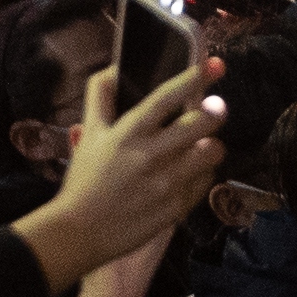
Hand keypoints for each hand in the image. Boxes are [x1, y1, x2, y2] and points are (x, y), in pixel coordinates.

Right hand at [15, 56, 223, 291]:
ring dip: (212, 145)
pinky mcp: (177, 207)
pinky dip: (203, 174)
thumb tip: (114, 67)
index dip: (194, 77)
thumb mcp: (88, 132)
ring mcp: (167, 183)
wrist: (80, 231)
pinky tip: (190, 173)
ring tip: (202, 146)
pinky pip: (206, 182)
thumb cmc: (84, 179)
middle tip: (214, 111)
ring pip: (212, 153)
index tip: (216, 65)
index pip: (167, 97)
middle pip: (202, 123)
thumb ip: (100, 95)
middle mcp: (151, 155)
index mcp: (128, 133)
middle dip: (215, 112)